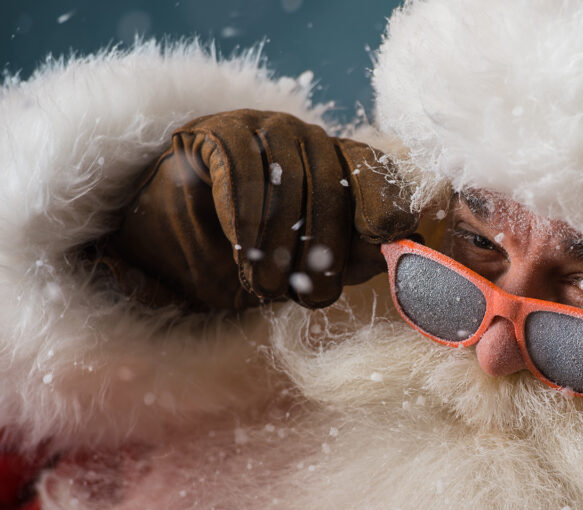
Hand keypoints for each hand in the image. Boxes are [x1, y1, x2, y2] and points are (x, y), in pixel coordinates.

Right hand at [101, 109, 417, 309]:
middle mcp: (307, 139)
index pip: (373, 172)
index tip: (384, 234)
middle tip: (310, 297)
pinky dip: (244, 213)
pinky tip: (240, 247)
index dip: (383, 201)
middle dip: (322, 247)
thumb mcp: (309, 265)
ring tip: (266, 286)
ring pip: (286, 177)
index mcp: (338, 165)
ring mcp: (263, 126)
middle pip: (330, 184)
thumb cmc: (248, 262)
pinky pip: (241, 166)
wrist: (167, 251)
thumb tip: (402, 247)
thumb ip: (356, 254)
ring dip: (279, 242)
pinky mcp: (219, 129)